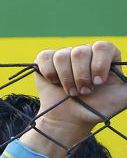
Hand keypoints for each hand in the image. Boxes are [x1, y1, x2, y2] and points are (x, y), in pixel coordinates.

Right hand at [20, 42, 126, 157]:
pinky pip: (46, 57)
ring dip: (66, 79)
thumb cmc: (98, 108)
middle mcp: (85, 52)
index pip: (102, 47)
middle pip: (80, 52)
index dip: (99, 64)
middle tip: (84, 92)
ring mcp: (65, 54)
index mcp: (104, 57)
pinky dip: (50, 74)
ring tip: (71, 92)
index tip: (98, 82)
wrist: (72, 118)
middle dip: (81, 77)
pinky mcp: (47, 59)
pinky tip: (55, 83)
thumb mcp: (123, 97)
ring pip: (62, 56)